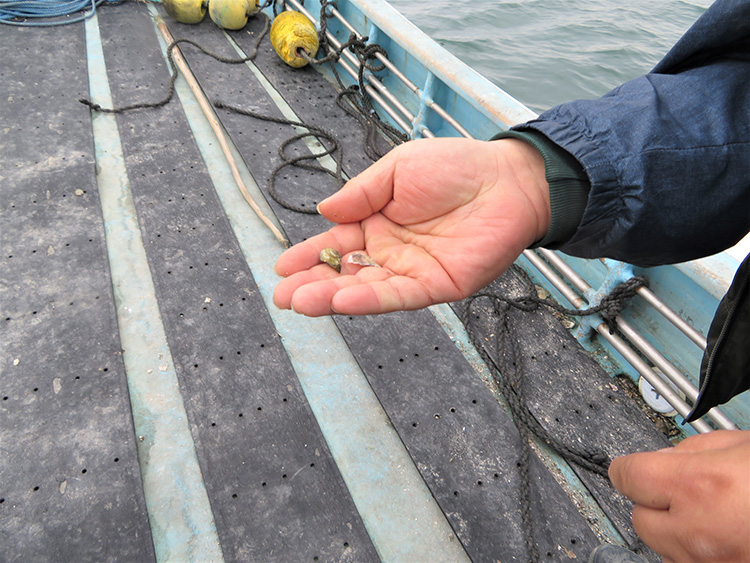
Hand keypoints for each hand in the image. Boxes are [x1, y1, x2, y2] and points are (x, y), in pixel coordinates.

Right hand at [273, 137, 549, 315]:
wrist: (506, 179)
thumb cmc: (454, 168)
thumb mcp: (397, 169)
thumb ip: (361, 193)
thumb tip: (323, 210)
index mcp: (376, 223)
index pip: (335, 244)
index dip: (307, 255)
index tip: (281, 268)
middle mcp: (389, 252)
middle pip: (344, 274)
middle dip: (313, 285)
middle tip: (283, 297)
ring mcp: (411, 271)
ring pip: (366, 290)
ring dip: (334, 298)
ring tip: (302, 302)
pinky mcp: (436, 285)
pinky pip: (399, 295)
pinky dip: (370, 300)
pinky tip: (343, 300)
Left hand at [609, 430, 749, 561]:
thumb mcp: (745, 446)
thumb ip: (696, 448)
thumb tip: (668, 455)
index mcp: (702, 485)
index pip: (628, 476)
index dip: (626, 467)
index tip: (628, 467)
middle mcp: (699, 532)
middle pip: (640, 518)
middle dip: (653, 502)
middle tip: (682, 491)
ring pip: (662, 548)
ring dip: (674, 532)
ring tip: (709, 515)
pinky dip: (696, 553)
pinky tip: (720, 536)